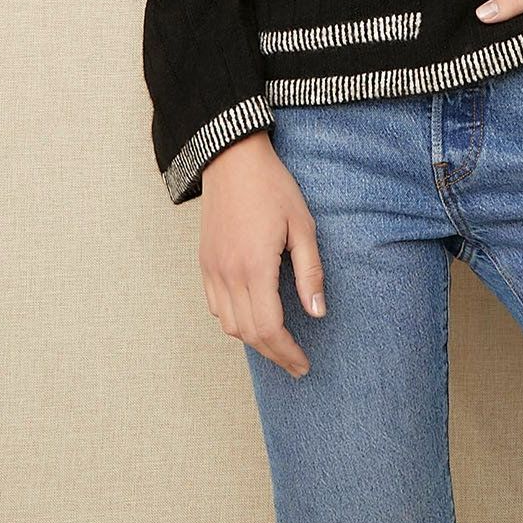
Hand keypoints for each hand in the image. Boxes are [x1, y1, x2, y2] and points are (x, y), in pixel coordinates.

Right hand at [199, 131, 326, 379]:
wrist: (232, 159)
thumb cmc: (272, 187)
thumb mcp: (302, 225)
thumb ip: (310, 271)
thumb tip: (318, 312)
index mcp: (255, 267)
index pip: (269, 328)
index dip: (287, 352)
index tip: (304, 364)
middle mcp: (228, 274)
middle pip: (249, 333)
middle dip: (274, 354)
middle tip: (296, 363)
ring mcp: (212, 269)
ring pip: (229, 324)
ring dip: (253, 340)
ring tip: (278, 344)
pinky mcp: (204, 262)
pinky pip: (215, 306)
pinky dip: (234, 321)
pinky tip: (252, 317)